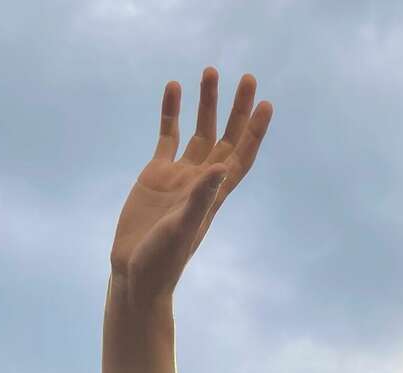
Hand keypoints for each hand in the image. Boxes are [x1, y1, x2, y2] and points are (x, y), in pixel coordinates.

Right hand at [109, 67, 272, 304]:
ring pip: (199, 131)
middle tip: (249, 78)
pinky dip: (170, 113)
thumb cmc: (163, 259)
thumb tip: (220, 167)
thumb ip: (201, 198)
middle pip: (227, 137)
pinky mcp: (156, 173)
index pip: (242, 155)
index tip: (267, 104)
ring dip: (206, 103)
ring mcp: (180, 175)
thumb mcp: (182, 228)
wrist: (135, 272)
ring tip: (210, 71)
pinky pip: (167, 136)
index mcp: (215, 194)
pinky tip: (174, 88)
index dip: (256, 132)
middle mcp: (202, 180)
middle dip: (238, 109)